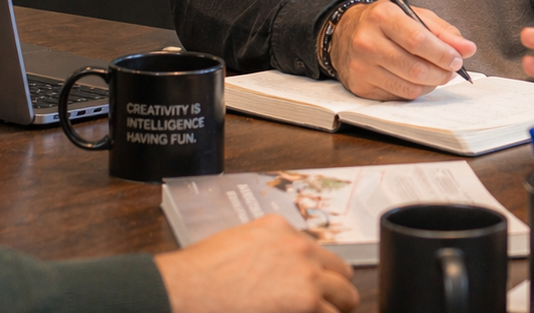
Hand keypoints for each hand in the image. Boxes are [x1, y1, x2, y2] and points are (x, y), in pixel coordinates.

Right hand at [154, 215, 357, 312]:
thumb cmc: (201, 272)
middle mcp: (300, 248)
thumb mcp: (239, 243)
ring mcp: (307, 276)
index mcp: (282, 229)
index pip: (319, 252)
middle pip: (342, 272)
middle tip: (330, 308)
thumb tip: (276, 270)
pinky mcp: (306, 303)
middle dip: (337, 292)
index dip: (320, 274)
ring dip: (335, 310)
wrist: (187, 289)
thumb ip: (267, 251)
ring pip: (346, 297)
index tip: (318, 286)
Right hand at [329, 0, 477, 99]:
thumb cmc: (384, 23)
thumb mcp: (413, 15)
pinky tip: (416, 80)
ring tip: (436, 74)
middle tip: (451, 70)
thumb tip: (467, 49)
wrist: (344, 33)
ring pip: (409, 87)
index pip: (418, 40)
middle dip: (441, 73)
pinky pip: (398, 96)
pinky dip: (414, 91)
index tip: (458, 59)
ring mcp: (361, 66)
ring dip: (431, 84)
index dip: (443, 54)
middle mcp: (367, 41)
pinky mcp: (360, 86)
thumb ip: (443, 31)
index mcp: (382, 16)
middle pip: (415, 68)